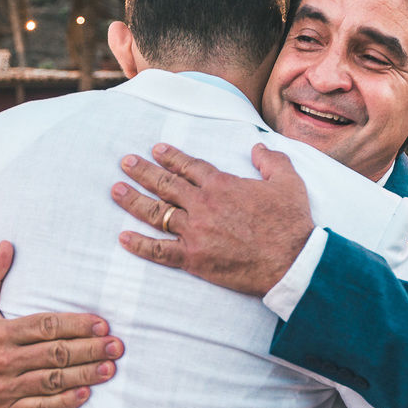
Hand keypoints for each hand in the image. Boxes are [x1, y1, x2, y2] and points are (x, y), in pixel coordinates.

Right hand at [0, 241, 122, 407]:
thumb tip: (6, 244)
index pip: (44, 326)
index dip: (75, 325)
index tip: (102, 324)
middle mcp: (0, 360)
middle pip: (53, 353)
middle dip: (89, 349)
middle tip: (116, 346)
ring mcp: (4, 389)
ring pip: (51, 381)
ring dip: (84, 375)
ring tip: (110, 368)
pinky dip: (63, 403)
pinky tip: (85, 395)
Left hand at [111, 143, 314, 296]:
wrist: (290, 261)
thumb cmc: (291, 222)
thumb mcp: (288, 181)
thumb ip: (271, 160)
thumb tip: (258, 147)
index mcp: (222, 185)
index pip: (189, 166)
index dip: (171, 156)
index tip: (156, 149)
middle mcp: (202, 204)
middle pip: (165, 184)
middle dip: (143, 171)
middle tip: (126, 162)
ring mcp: (194, 231)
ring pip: (155, 212)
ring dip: (133, 200)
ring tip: (116, 189)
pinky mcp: (192, 258)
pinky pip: (159, 250)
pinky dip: (139, 245)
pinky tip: (123, 238)